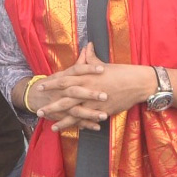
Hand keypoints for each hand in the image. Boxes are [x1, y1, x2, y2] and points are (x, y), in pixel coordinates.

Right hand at [27, 49, 109, 132]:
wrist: (34, 96)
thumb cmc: (55, 83)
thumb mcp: (66, 72)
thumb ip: (80, 62)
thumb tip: (89, 46)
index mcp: (64, 77)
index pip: (77, 70)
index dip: (89, 68)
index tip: (103, 68)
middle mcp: (62, 91)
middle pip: (76, 91)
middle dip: (90, 94)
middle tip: (105, 96)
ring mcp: (61, 104)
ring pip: (75, 109)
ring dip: (89, 113)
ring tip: (104, 115)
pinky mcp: (62, 115)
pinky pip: (74, 121)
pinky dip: (85, 125)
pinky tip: (97, 127)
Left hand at [33, 46, 152, 131]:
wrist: (138, 83)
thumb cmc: (122, 71)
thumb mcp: (104, 64)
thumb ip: (91, 58)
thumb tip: (87, 46)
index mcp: (87, 76)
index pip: (65, 80)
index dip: (52, 84)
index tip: (40, 87)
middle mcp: (88, 88)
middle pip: (65, 98)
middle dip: (51, 104)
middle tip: (38, 110)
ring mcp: (94, 100)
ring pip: (74, 112)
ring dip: (61, 119)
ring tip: (50, 126)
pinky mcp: (102, 110)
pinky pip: (87, 119)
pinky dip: (78, 125)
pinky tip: (72, 130)